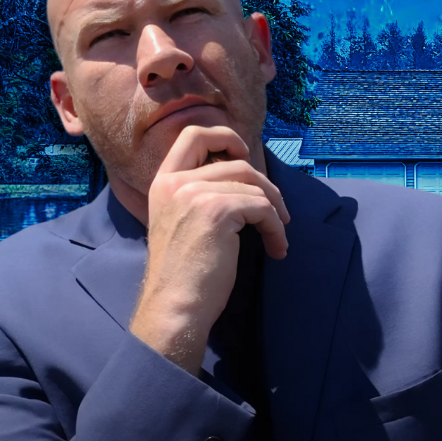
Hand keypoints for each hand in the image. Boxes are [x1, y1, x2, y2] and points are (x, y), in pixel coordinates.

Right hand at [129, 126, 289, 373]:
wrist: (174, 306)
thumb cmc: (185, 273)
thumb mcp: (184, 221)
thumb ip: (200, 195)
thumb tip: (244, 177)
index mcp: (163, 182)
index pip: (193, 135)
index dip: (225, 136)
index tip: (245, 155)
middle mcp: (175, 182)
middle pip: (237, 162)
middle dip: (266, 185)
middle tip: (277, 213)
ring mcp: (194, 193)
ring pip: (255, 186)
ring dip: (274, 213)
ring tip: (277, 237)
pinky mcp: (217, 210)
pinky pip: (262, 207)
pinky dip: (276, 229)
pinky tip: (276, 249)